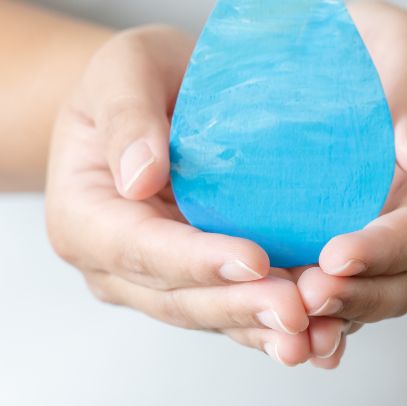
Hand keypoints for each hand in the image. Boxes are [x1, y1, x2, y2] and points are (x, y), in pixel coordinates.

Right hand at [45, 26, 327, 365]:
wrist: (150, 94)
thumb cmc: (133, 75)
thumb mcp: (122, 68)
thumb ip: (127, 118)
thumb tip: (140, 178)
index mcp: (82, 217)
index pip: (140, 249)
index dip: (198, 260)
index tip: (256, 260)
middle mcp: (111, 265)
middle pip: (178, 298)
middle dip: (240, 307)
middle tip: (301, 312)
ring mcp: (152, 282)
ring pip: (210, 316)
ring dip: (264, 329)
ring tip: (319, 336)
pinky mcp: (196, 284)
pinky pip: (234, 311)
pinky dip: (274, 325)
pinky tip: (323, 335)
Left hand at [288, 0, 406, 347]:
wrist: (378, 63)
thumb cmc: (395, 48)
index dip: (386, 248)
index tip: (337, 256)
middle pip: (406, 280)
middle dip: (358, 297)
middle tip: (303, 299)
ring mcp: (395, 246)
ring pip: (373, 299)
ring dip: (335, 319)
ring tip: (287, 326)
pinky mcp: (355, 252)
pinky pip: (343, 293)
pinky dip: (317, 319)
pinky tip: (280, 336)